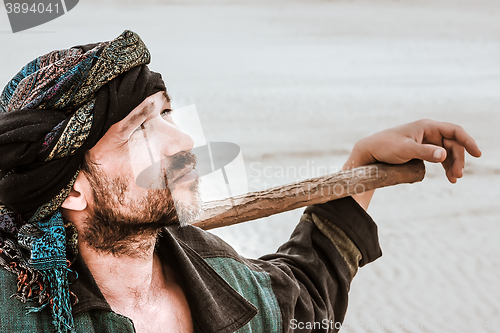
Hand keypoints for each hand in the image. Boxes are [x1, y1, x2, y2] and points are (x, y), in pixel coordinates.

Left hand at [344, 119, 481, 182]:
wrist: (369, 152)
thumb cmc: (385, 147)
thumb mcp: (405, 150)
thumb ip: (424, 152)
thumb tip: (444, 155)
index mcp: (426, 126)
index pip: (454, 131)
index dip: (468, 141)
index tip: (477, 154)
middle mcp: (428, 132)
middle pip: (452, 144)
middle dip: (458, 159)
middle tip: (457, 176)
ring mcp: (425, 141)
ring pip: (447, 152)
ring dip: (453, 164)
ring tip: (454, 179)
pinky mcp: (421, 150)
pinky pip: (439, 157)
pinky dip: (445, 166)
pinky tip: (448, 176)